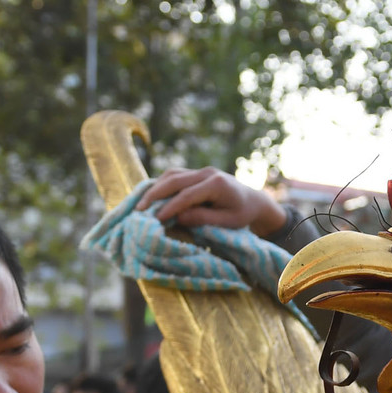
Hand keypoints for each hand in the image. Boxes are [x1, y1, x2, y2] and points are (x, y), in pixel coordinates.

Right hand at [144, 168, 288, 237]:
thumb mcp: (227, 221)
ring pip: (172, 174)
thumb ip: (204, 218)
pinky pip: (175, 175)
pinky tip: (150, 196)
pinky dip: (161, 185)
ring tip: (141, 204)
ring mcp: (201, 170)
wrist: (252, 200)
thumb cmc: (242, 214)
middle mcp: (207, 172)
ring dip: (155, 188)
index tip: (156, 219)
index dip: (170, 207)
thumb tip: (178, 217)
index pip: (187, 195)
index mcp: (217, 184)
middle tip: (139, 210)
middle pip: (175, 179)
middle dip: (155, 194)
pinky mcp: (196, 173)